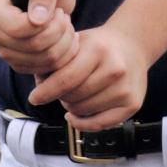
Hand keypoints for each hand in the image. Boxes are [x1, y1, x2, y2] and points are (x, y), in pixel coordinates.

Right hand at [0, 0, 78, 75]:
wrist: (49, 0)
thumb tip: (36, 20)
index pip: (18, 28)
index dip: (45, 24)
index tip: (56, 11)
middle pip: (33, 46)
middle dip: (59, 31)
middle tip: (64, 16)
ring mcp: (6, 52)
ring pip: (43, 60)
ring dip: (65, 42)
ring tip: (66, 25)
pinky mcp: (20, 65)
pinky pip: (47, 69)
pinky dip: (65, 55)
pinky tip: (67, 38)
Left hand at [28, 24, 148, 130]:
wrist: (132, 45)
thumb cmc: (98, 45)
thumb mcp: (77, 42)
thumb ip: (56, 61)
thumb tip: (39, 85)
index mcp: (98, 50)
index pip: (66, 79)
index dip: (46, 91)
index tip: (34, 98)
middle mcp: (115, 70)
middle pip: (74, 97)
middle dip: (60, 96)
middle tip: (59, 89)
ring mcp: (125, 88)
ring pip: (84, 111)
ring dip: (71, 107)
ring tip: (72, 95)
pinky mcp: (133, 104)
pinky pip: (100, 124)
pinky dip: (82, 123)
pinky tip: (74, 116)